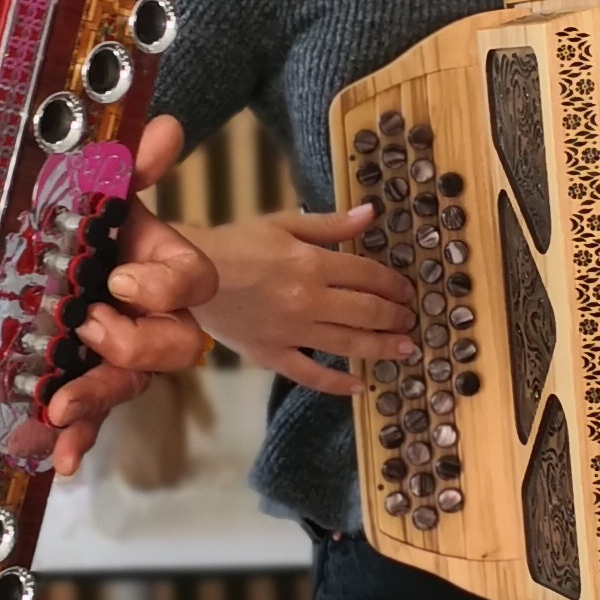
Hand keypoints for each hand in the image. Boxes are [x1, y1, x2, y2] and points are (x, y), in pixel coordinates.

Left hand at [37, 113, 220, 475]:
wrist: (37, 252)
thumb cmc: (76, 220)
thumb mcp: (95, 189)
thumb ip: (129, 165)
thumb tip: (165, 127)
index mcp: (161, 263)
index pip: (193, 279)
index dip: (165, 284)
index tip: (119, 279)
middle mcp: (151, 314)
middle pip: (178, 343)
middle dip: (136, 341)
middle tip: (89, 329)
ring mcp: (120, 353)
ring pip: (130, 383)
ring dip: (97, 400)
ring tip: (60, 408)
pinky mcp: (86, 382)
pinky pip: (94, 419)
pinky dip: (80, 439)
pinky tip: (61, 459)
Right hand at [184, 178, 417, 399]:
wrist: (189, 276)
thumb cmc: (238, 244)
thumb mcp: (283, 224)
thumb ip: (330, 224)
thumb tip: (371, 213)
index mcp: (311, 263)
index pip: (368, 275)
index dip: (394, 284)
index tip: (407, 291)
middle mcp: (307, 300)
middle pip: (367, 312)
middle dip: (395, 317)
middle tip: (410, 320)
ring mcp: (290, 331)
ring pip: (349, 344)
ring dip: (383, 348)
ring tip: (405, 350)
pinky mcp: (272, 354)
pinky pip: (311, 375)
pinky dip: (338, 383)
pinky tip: (361, 385)